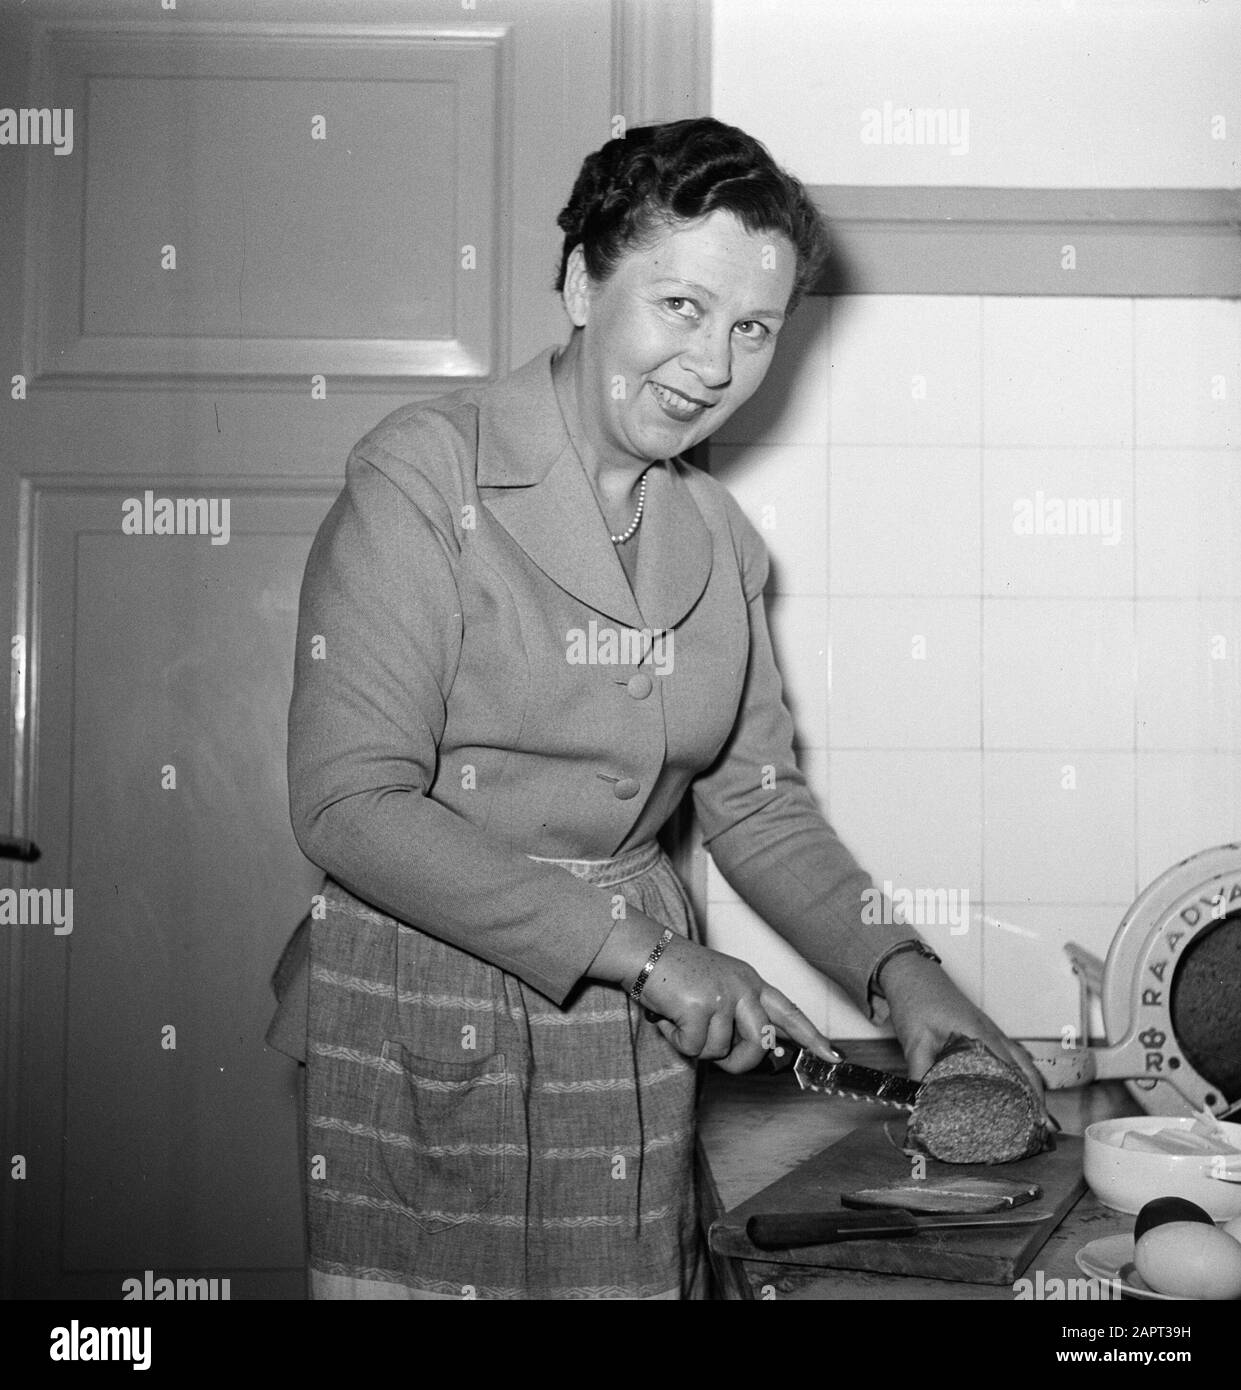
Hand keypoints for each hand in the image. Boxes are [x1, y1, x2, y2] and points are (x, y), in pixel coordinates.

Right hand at [640, 937, 838, 1073]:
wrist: (643, 951)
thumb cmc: (675, 974)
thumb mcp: (717, 986)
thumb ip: (739, 1014)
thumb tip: (760, 1049)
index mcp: (750, 981)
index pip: (788, 1012)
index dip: (812, 1036)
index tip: (834, 1056)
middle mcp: (743, 986)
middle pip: (760, 1044)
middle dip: (738, 1060)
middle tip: (712, 1051)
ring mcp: (722, 994)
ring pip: (721, 1051)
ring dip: (696, 1045)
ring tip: (682, 1018)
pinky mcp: (700, 1005)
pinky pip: (694, 1048)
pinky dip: (677, 1040)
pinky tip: (670, 1017)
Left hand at [877, 950, 1049, 1118]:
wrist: (911, 974)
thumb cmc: (916, 1000)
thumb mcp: (915, 1041)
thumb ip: (921, 1074)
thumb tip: (923, 1105)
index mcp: (981, 1034)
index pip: (1015, 1069)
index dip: (1029, 1095)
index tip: (1039, 1119)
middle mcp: (991, 1032)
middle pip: (1026, 1066)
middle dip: (1038, 1096)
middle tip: (1044, 1126)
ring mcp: (989, 1030)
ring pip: (1020, 1060)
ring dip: (1031, 1085)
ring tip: (1035, 1114)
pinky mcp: (981, 1031)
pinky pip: (1009, 1055)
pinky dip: (1018, 1073)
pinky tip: (1014, 1088)